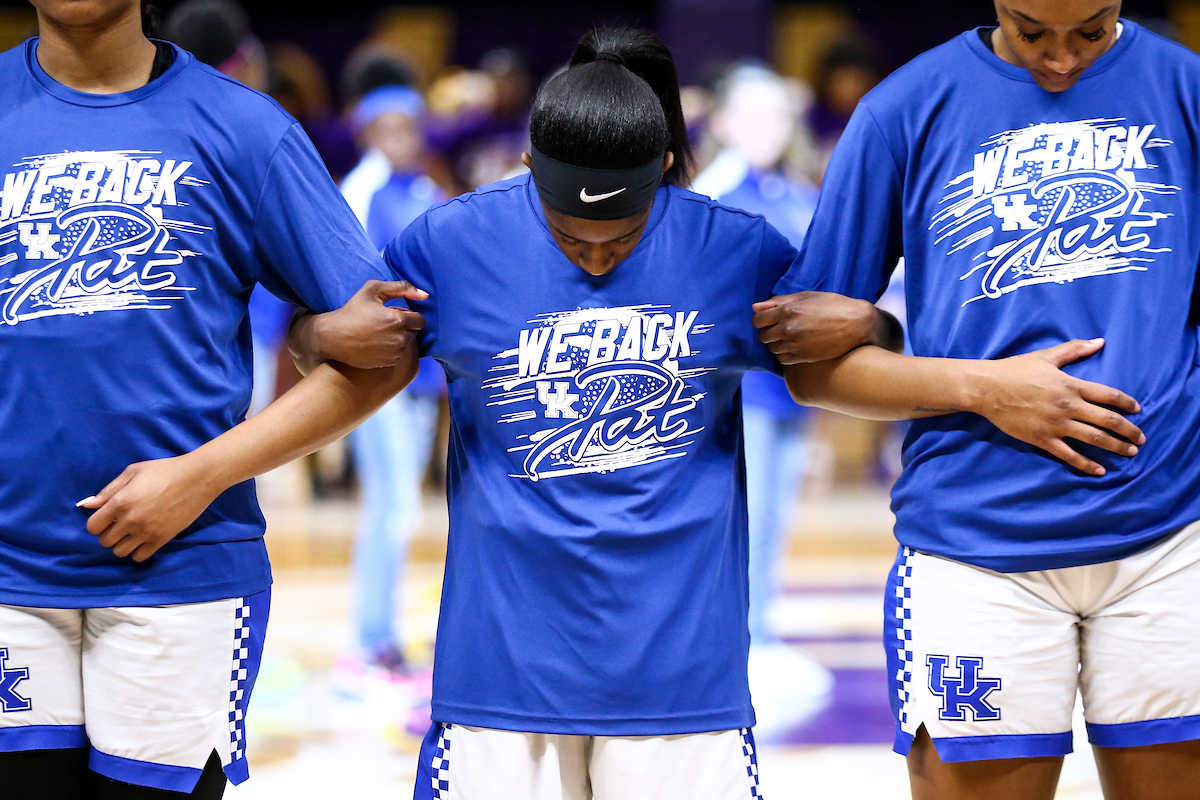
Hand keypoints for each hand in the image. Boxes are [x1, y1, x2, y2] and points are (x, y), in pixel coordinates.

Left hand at [78, 456, 222, 561]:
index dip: (97, 522)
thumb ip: (109, 490)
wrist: (197, 478)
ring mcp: (146, 532)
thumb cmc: (164, 470)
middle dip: (108, 533)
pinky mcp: (162, 539)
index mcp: (120, 502)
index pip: (93, 527)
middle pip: (105, 541)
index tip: (106, 517)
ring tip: (131, 532)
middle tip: (120, 524)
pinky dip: (137, 551)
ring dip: (122, 543)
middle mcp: (130, 521)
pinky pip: (139, 556)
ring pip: (120, 552)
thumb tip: (88, 505)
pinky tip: (143, 539)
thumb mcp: (133, 472)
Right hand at [305, 280, 427, 369]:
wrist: (332, 337)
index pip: (420, 319)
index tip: (394, 313)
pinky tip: (375, 343)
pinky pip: (398, 354)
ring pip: (406, 344)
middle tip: (384, 322)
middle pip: (414, 332)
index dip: (408, 315)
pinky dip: (391, 349)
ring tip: (378, 332)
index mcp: (398, 320)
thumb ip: (401, 287)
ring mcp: (394, 353)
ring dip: (398, 337)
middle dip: (404, 326)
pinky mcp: (388, 363)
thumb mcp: (373, 290)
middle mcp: (399, 339)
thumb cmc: (352, 310)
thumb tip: (425, 295)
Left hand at [753, 291, 888, 364]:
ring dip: (778, 344)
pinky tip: (797, 348)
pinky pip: (782, 359)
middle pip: (763, 336)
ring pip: (772, 349)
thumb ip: (779, 301)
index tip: (770, 321)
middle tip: (782, 330)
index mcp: (788, 310)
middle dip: (769, 332)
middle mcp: (788, 328)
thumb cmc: (833, 306)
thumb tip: (755, 307)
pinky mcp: (803, 357)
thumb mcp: (807, 296)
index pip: (758, 320)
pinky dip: (786, 355)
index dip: (762, 321)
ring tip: (792, 338)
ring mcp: (795, 344)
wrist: (857, 324)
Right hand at [967, 338, 1144, 475]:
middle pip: (1109, 420)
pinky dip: (1087, 464)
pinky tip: (1100, 470)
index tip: (1137, 410)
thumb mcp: (1046, 356)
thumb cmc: (1014, 370)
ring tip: (1130, 453)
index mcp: (1072, 385)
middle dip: (1129, 431)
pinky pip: (1069, 455)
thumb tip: (1099, 341)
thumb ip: (1074, 350)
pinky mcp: (1042, 439)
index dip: (1128, 404)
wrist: (986, 389)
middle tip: (1141, 439)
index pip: (1110, 396)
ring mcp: (1056, 424)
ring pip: (1095, 439)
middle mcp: (1068, 406)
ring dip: (1116, 447)